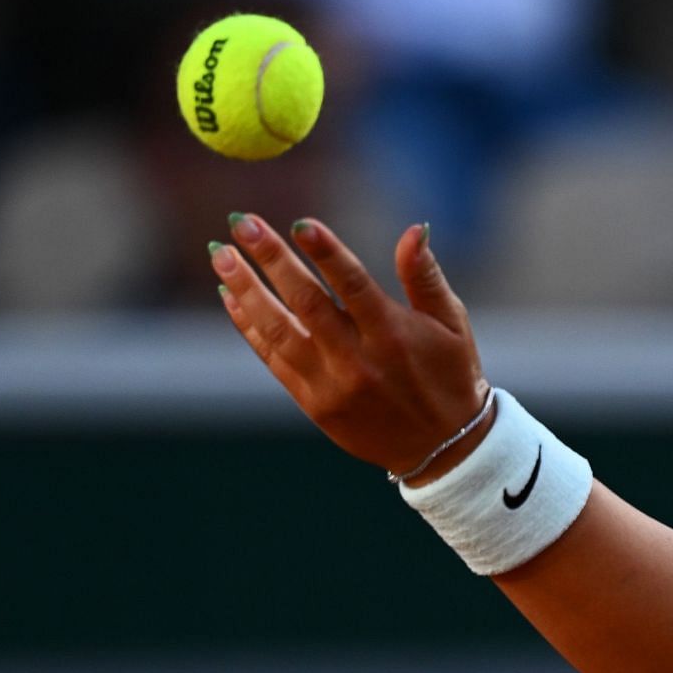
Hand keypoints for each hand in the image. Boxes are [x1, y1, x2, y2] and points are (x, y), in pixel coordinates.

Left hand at [213, 215, 490, 480]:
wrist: (443, 449)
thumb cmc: (450, 376)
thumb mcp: (452, 324)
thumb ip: (425, 276)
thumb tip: (415, 229)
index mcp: (394, 336)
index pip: (353, 284)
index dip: (325, 252)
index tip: (299, 223)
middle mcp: (359, 361)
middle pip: (306, 302)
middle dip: (271, 259)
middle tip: (243, 223)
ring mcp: (332, 385)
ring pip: (279, 330)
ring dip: (246, 289)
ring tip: (220, 253)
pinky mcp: (314, 404)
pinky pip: (273, 359)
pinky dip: (250, 326)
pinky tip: (232, 296)